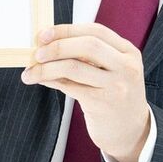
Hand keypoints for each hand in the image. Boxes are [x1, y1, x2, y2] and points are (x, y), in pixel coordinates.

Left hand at [20, 23, 150, 161]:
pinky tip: (41, 80)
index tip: (44, 34)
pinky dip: (51, 81)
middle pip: (87, 45)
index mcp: (128, 52)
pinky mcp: (102, 104)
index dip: (67, 30)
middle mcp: (126, 66)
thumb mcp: (112, 70)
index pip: (95, 31)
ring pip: (74, 66)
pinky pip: (70, 87)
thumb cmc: (115, 95)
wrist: (131, 131)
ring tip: (30, 72)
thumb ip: (89, 56)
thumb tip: (48, 44)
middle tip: (37, 53)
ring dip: (47, 68)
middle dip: (57, 46)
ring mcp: (116, 85)